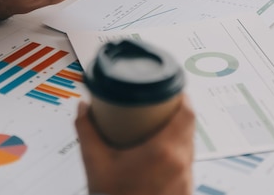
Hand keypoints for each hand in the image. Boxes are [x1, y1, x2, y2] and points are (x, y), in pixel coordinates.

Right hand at [75, 96, 195, 194]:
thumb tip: (83, 108)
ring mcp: (186, 180)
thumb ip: (87, 131)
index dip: (182, 96)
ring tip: (159, 125)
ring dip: (178, 132)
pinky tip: (159, 153)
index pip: (187, 113)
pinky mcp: (185, 191)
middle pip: (190, 126)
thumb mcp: (95, 164)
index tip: (172, 89)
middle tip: (161, 104)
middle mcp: (181, 164)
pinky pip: (186, 162)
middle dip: (177, 112)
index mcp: (165, 152)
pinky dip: (176, 152)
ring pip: (189, 145)